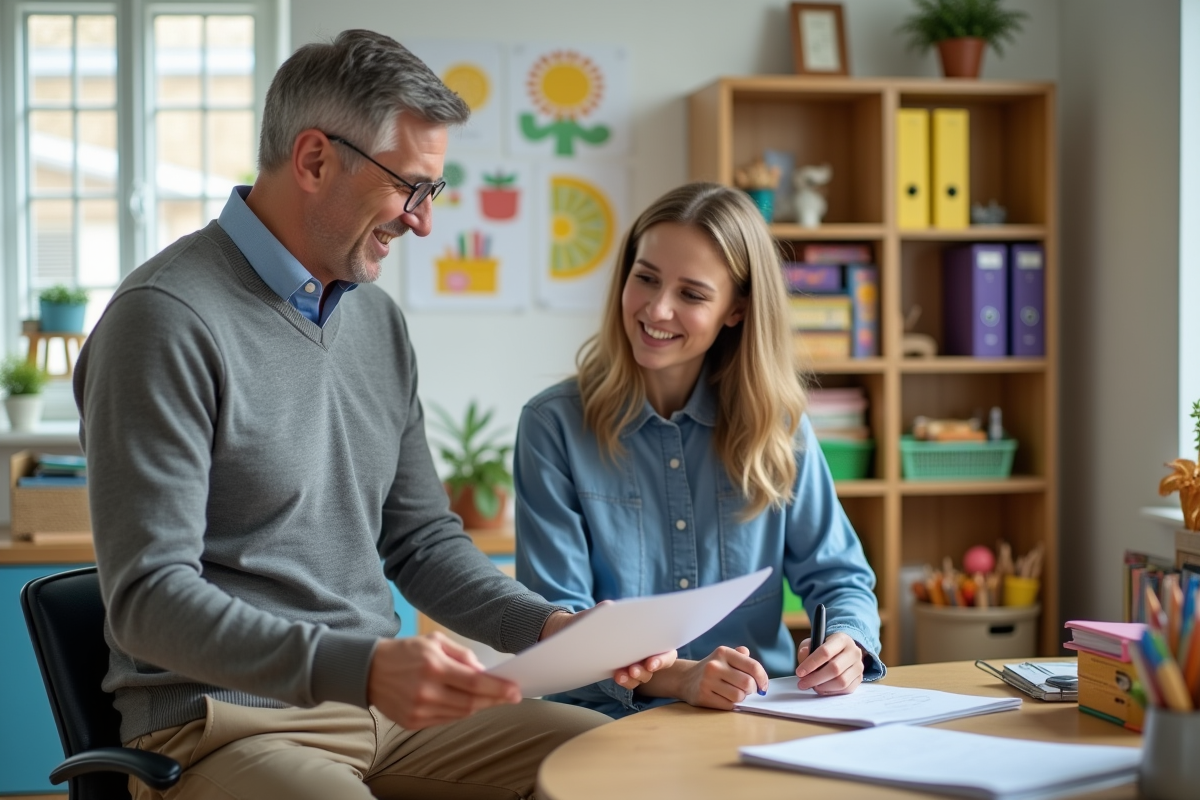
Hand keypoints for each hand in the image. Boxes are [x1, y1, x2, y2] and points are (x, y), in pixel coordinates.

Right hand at [366, 633, 519, 729]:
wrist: (368, 670)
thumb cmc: (405, 651)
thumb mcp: (434, 641)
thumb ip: (462, 655)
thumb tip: (484, 671)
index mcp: (433, 666)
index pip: (474, 683)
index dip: (498, 689)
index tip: (516, 691)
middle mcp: (426, 692)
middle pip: (471, 703)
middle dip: (495, 700)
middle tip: (511, 696)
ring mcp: (418, 711)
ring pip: (460, 714)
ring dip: (478, 706)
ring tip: (490, 698)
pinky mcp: (412, 723)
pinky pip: (445, 720)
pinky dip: (459, 712)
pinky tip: (465, 703)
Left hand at [539, 603, 675, 690]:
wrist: (573, 631)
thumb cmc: (593, 618)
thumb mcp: (601, 610)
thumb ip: (609, 609)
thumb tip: (611, 608)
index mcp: (648, 633)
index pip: (666, 649)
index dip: (662, 658)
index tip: (651, 662)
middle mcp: (646, 649)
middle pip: (656, 664)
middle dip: (646, 669)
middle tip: (634, 670)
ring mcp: (635, 661)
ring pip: (643, 675)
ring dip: (635, 677)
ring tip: (622, 674)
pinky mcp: (623, 671)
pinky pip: (629, 680)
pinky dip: (625, 680)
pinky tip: (617, 676)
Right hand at [671, 646, 768, 709]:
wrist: (685, 678)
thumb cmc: (713, 669)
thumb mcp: (726, 657)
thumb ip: (743, 658)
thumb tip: (759, 673)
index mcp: (723, 652)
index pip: (753, 666)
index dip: (763, 679)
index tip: (763, 686)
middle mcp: (714, 665)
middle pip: (747, 683)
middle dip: (751, 689)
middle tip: (747, 690)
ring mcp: (707, 681)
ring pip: (739, 696)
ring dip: (740, 698)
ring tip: (733, 693)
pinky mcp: (703, 696)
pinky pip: (728, 705)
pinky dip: (731, 704)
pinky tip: (724, 698)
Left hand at [795, 631, 864, 694]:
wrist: (843, 650)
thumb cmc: (825, 647)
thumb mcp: (813, 642)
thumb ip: (806, 650)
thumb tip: (804, 660)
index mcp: (841, 639)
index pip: (825, 652)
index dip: (811, 663)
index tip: (799, 672)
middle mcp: (854, 652)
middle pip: (835, 668)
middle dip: (815, 678)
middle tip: (802, 683)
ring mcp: (859, 666)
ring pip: (841, 681)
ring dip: (823, 687)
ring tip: (812, 686)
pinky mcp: (859, 678)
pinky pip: (846, 689)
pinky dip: (832, 692)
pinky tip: (822, 688)